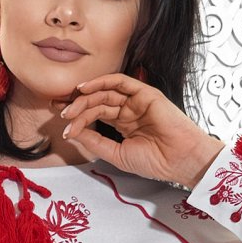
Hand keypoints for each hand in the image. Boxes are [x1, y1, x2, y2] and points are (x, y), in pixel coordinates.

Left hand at [59, 74, 224, 188]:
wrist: (179, 160)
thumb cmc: (155, 161)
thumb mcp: (117, 154)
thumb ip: (96, 143)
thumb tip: (73, 132)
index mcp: (123, 124)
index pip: (96, 115)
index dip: (78, 119)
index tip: (63, 127)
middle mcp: (128, 110)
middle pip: (97, 102)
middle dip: (77, 107)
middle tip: (62, 115)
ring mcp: (136, 101)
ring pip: (105, 92)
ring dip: (85, 98)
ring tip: (70, 108)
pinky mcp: (144, 93)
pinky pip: (120, 81)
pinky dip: (101, 82)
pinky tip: (85, 88)